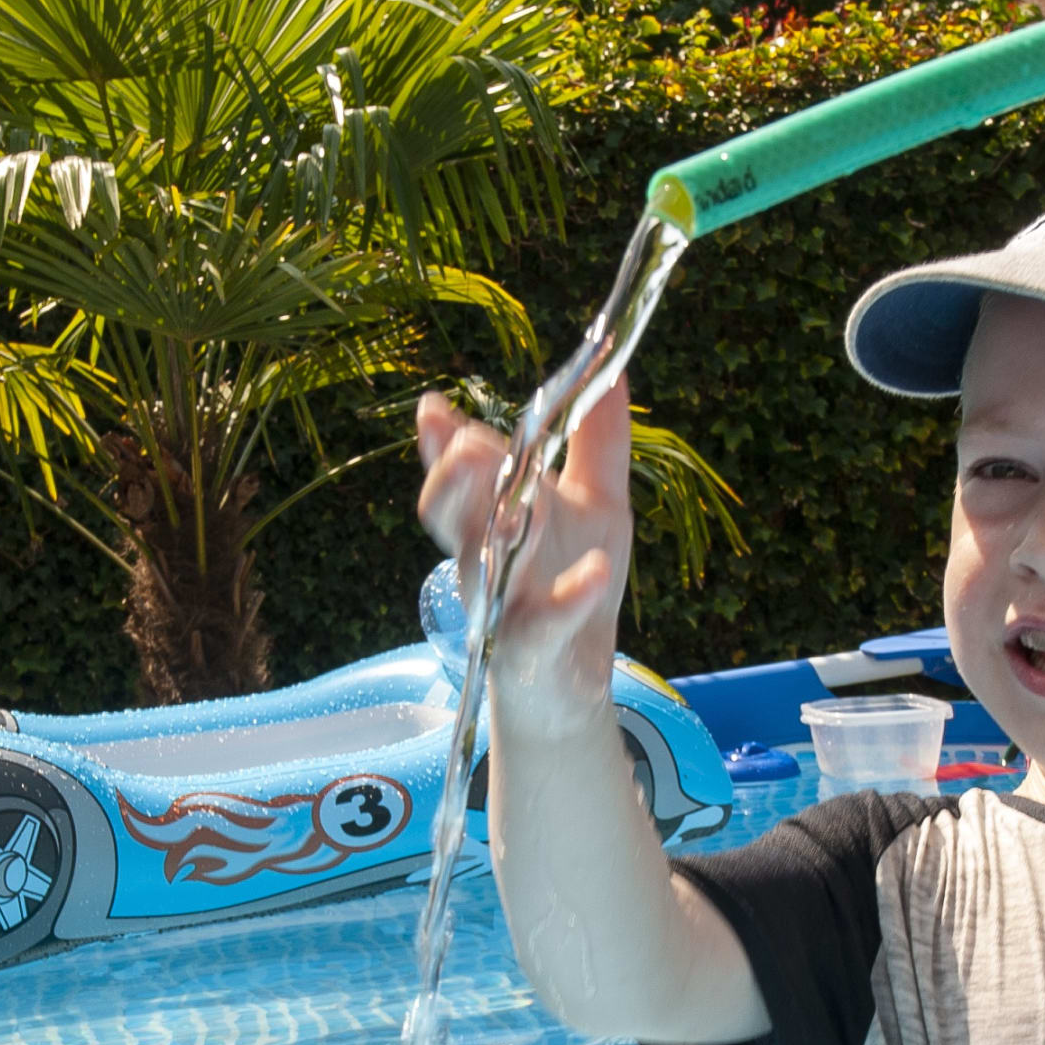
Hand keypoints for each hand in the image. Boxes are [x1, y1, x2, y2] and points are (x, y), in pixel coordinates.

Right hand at [414, 374, 635, 740]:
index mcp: (495, 517)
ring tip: (507, 497)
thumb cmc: (576, 580)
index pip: (457, 475)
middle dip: (451, 482)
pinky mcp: (533, 649)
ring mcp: (503, 608)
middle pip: (451, 518)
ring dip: (488, 532)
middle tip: (461, 445)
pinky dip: (569, 599)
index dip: (439, 445)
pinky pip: (542, 624)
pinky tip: (592, 574)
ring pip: (479, 569)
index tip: (432, 409)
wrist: (574, 681)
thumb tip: (612, 363)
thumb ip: (597, 439)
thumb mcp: (597, 502)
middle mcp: (485, 559)